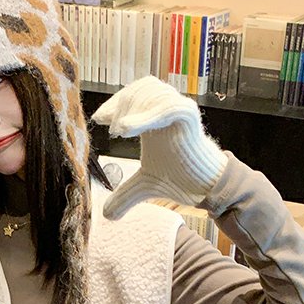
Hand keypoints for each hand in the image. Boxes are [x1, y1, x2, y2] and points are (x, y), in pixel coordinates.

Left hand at [90, 76, 227, 216]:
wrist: (204, 187)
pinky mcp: (190, 117)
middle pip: (142, 88)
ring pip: (153, 93)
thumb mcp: (144, 185)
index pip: (134, 94)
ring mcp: (179, 110)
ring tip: (120, 131)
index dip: (115, 102)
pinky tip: (127, 129)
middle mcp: (167, 108)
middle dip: (122, 104)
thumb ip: (124, 195)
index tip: (99, 119)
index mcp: (155, 116)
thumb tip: (106, 215)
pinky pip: (167, 108)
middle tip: (113, 130)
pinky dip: (146, 116)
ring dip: (132, 108)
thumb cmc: (179, 178)